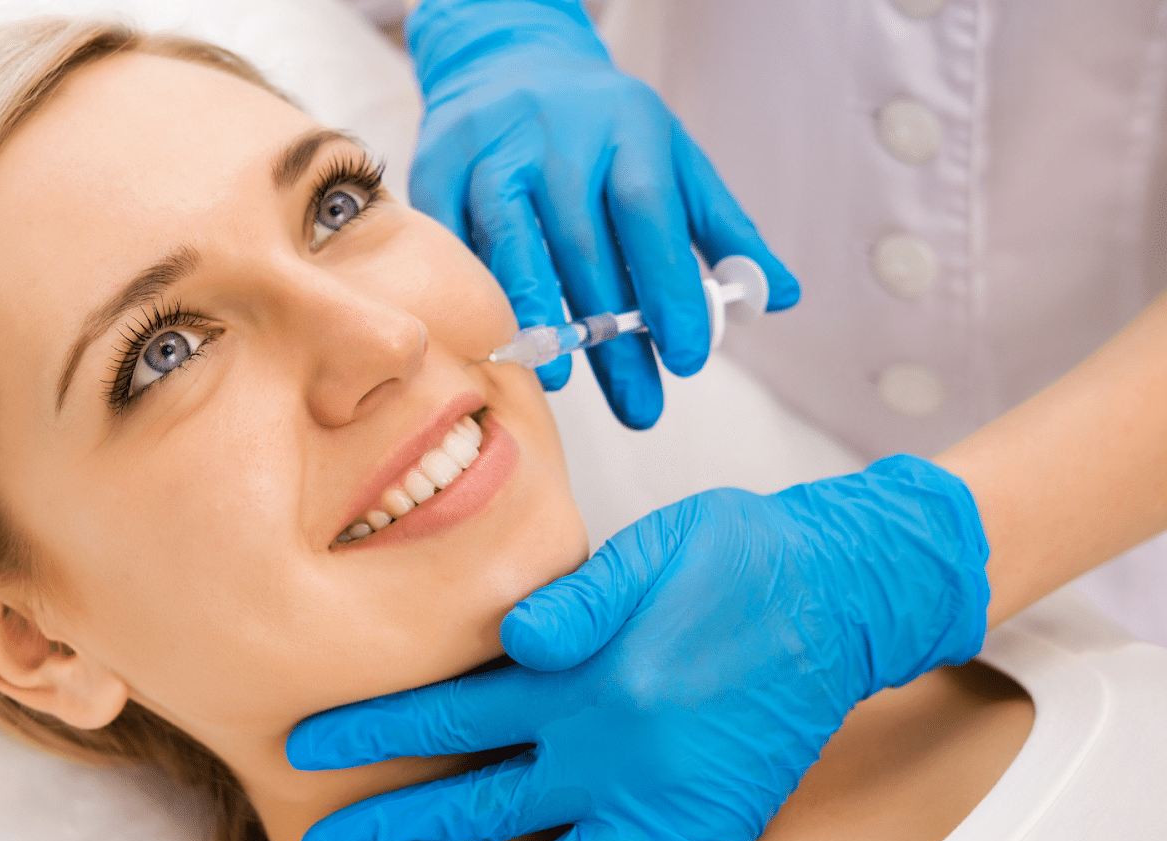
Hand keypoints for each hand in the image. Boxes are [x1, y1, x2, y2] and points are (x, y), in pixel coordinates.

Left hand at [287, 455, 989, 840]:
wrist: (841, 595)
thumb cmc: (737, 560)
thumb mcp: (648, 550)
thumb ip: (576, 600)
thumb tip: (509, 636)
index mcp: (583, 682)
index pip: (449, 716)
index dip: (372, 734)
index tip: (308, 748)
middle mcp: (611, 757)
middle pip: (475, 804)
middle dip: (391, 826)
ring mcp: (660, 808)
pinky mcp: (710, 836)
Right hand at [406, 0, 798, 428]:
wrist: (507, 59)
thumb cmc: (600, 128)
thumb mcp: (672, 159)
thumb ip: (724, 228)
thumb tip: (779, 296)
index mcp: (625, 130)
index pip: (650, 216)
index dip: (669, 290)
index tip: (688, 357)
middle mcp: (556, 137)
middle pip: (583, 246)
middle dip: (612, 336)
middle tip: (640, 405)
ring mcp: (491, 151)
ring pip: (509, 241)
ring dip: (533, 314)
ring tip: (557, 379)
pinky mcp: (438, 169)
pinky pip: (451, 242)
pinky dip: (472, 296)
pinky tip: (495, 342)